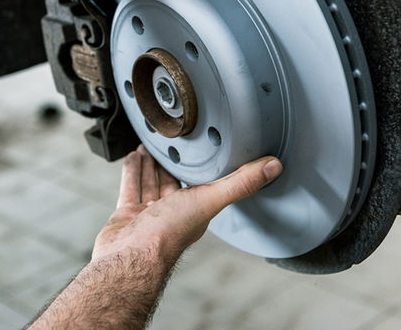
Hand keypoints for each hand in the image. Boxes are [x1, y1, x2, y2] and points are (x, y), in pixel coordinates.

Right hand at [92, 146, 282, 263]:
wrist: (130, 256)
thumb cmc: (168, 235)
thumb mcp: (209, 199)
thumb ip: (240, 182)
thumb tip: (273, 166)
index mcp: (195, 210)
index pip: (201, 183)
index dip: (200, 166)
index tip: (201, 149)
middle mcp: (172, 213)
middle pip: (173, 181)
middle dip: (171, 162)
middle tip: (172, 143)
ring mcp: (148, 215)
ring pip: (151, 182)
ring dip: (150, 164)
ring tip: (149, 146)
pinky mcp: (127, 214)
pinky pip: (131, 187)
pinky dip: (132, 171)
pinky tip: (133, 157)